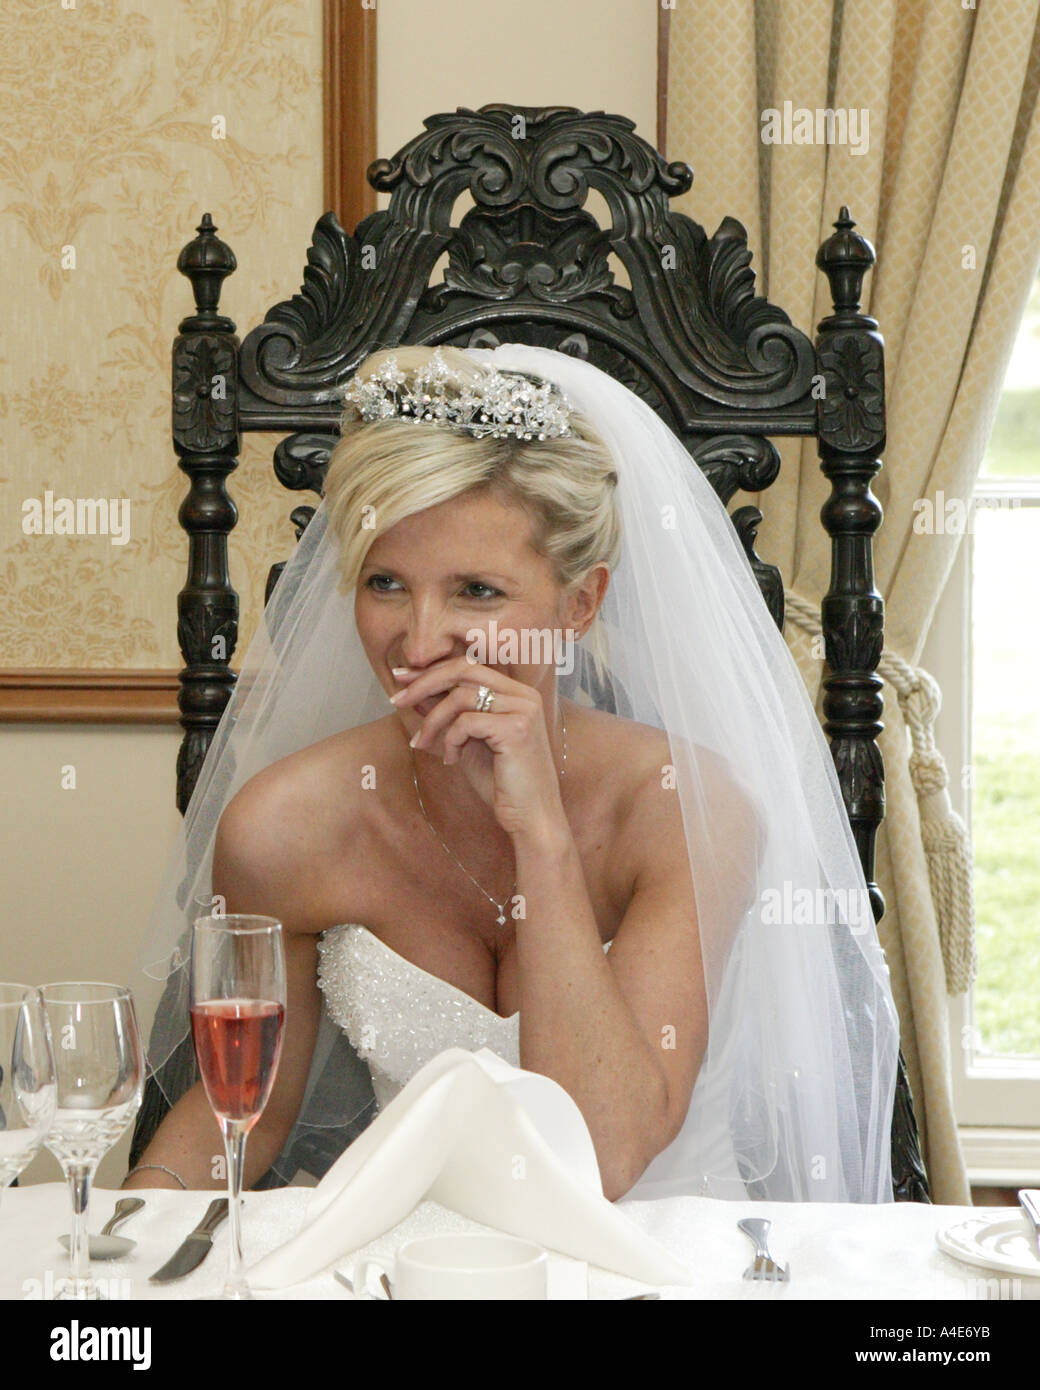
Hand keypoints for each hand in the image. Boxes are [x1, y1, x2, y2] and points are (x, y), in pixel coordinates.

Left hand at [390, 657, 565, 839]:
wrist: (530, 818)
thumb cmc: (501, 782)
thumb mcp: (466, 741)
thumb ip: (446, 714)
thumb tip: (415, 691)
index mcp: (516, 693)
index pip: (468, 666)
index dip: (432, 669)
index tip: (401, 677)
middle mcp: (524, 695)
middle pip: (463, 670)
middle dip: (424, 683)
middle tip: (397, 700)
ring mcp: (523, 710)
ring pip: (460, 696)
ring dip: (433, 720)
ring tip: (423, 744)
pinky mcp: (516, 729)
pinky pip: (466, 722)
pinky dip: (450, 740)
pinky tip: (452, 760)